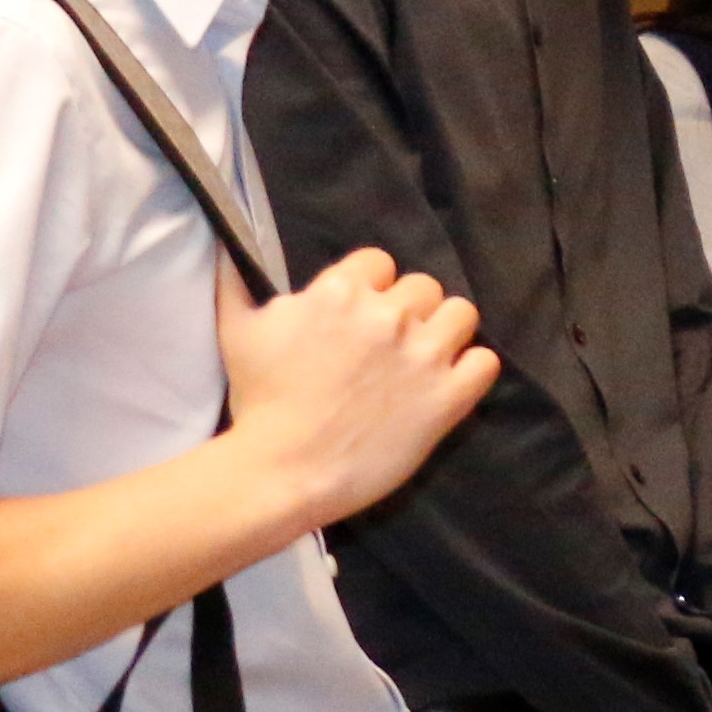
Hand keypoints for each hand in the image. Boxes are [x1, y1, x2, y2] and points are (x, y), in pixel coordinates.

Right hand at [216, 250, 494, 531]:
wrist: (283, 471)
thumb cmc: (259, 402)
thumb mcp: (236, 330)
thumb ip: (235, 280)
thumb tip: (227, 240)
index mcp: (341, 290)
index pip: (379, 263)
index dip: (371, 288)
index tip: (359, 317)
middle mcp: (388, 314)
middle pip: (423, 287)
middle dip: (408, 311)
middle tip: (389, 345)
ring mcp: (422, 356)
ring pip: (461, 314)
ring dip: (445, 332)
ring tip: (425, 358)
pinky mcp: (447, 398)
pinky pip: (485, 362)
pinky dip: (472, 369)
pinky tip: (451, 382)